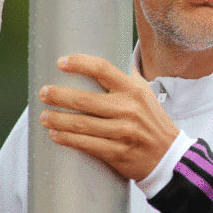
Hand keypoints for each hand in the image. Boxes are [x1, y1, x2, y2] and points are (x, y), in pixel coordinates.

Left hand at [38, 54, 179, 180]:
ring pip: (81, 124)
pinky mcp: (117, 153)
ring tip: (44, 116)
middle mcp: (128, 109)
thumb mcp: (145, 94)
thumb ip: (127, 77)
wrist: (169, 156)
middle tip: (44, 93)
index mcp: (134, 90)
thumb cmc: (152, 121)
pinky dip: (67, 139)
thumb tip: (105, 57)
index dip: (79, 63)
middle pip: (84, 99)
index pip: (103, 69)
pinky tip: (55, 135)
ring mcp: (123, 132)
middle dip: (58, 95)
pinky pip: (86, 144)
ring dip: (58, 119)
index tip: (61, 62)